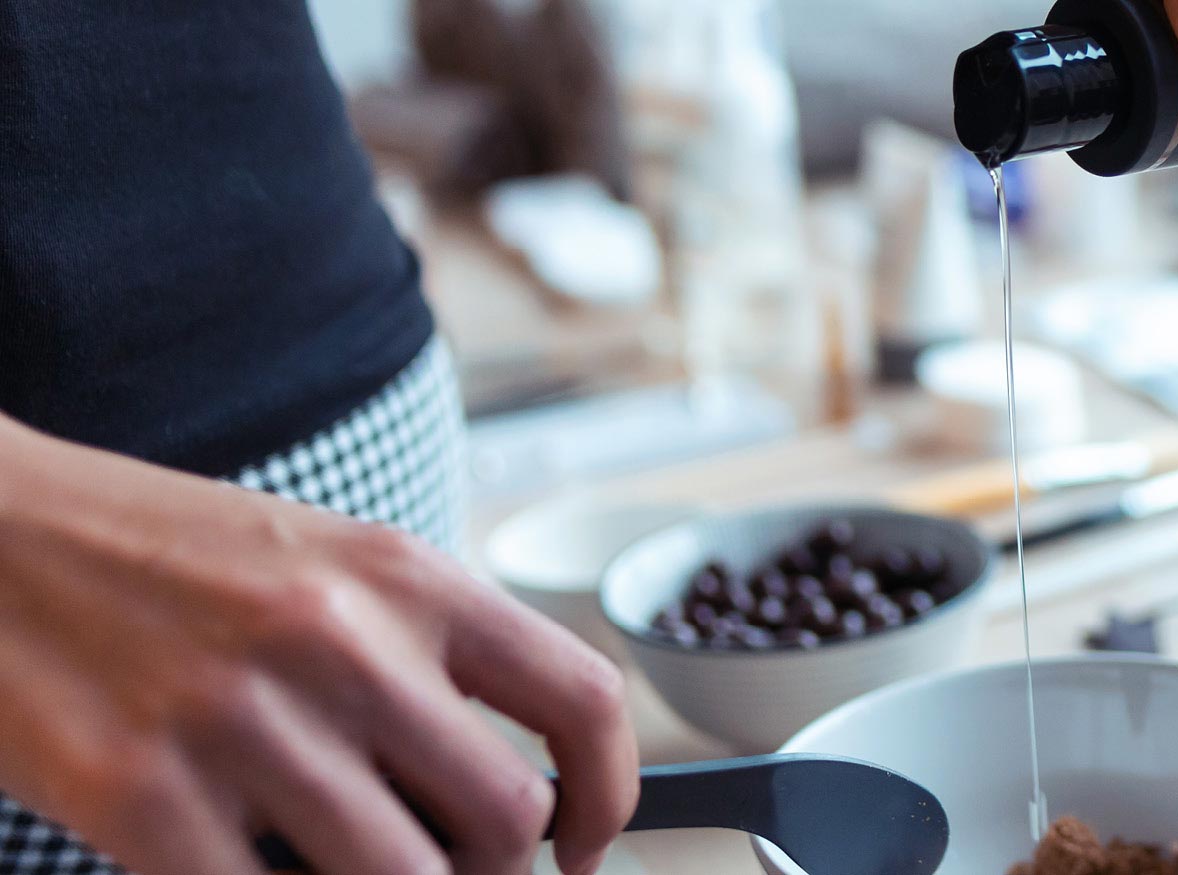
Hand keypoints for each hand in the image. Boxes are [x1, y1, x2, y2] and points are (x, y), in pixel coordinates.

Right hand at [0, 418, 637, 874]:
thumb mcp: (326, 565)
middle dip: (492, 874)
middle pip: (505, 822)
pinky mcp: (143, 797)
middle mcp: (341, 643)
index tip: (586, 845)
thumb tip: (514, 795)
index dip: (612, 795)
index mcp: (405, 578)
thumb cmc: (161, 558)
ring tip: (339, 868)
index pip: (582, 698)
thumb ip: (423, 659)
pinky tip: (249, 872)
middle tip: (445, 870)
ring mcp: (241, 724)